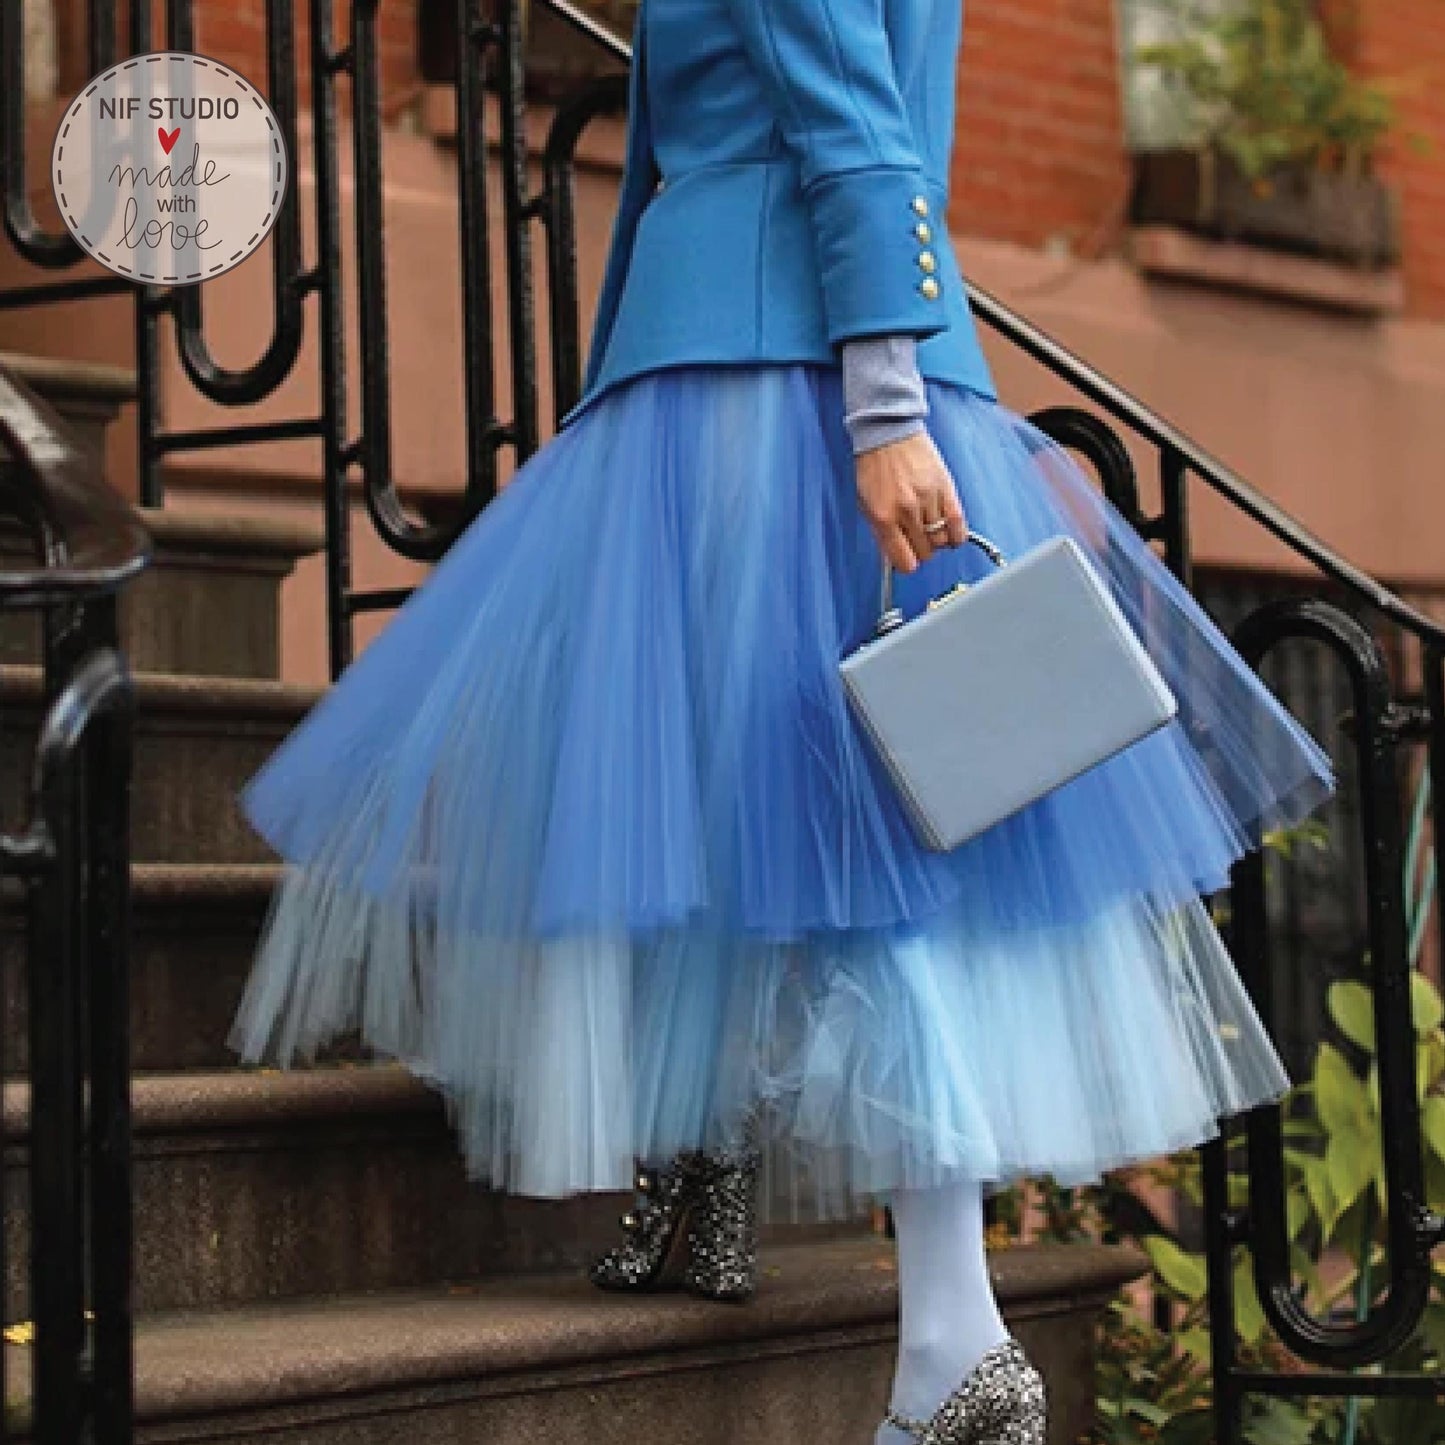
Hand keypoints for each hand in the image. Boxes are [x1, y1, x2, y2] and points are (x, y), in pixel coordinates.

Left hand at [854, 430, 967, 572]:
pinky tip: (950, 533)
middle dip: (921, 551)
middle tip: (917, 541)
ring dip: (936, 541)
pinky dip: (956, 534)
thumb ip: (880, 531)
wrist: (888, 432)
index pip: (904, 560)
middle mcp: (907, 511)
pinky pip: (958, 523)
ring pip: (941, 540)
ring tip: (930, 532)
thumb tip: (895, 555)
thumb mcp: (865, 502)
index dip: (906, 564)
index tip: (906, 559)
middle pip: (925, 552)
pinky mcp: (946, 488)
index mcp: (884, 517)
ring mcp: (928, 499)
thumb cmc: (873, 466)